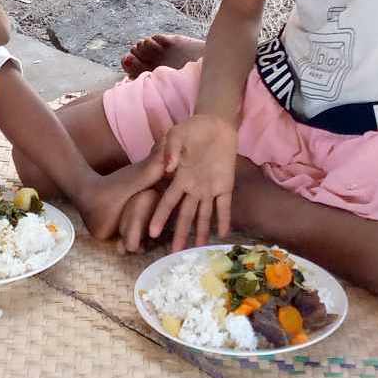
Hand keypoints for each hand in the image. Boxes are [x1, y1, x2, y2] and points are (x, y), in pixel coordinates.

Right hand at [147, 114, 238, 251]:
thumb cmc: (192, 129)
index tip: (152, 232)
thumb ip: (171, 149)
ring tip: (199, 249)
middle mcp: (192, 188)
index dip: (160, 217)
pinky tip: (223, 234)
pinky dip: (224, 219)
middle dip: (180, 233)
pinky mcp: (225, 186)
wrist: (215, 125)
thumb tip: (169, 168)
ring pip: (204, 215)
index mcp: (179, 178)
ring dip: (201, 231)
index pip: (167, 202)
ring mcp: (209, 189)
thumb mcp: (177, 134)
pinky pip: (224, 206)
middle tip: (175, 253)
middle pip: (185, 215)